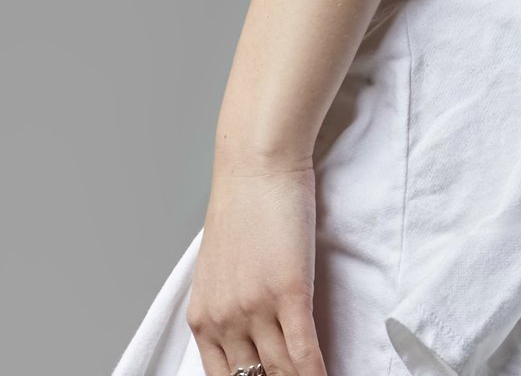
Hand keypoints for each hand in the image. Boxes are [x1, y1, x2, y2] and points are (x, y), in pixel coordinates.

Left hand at [187, 159, 325, 375]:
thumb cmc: (243, 209)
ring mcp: (255, 308)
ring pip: (282, 372)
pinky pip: (304, 351)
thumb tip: (249, 338)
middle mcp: (224, 320)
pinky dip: (317, 372)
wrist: (256, 166)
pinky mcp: (288, 292)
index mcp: (203, 319)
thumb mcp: (221, 271)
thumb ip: (229, 308)